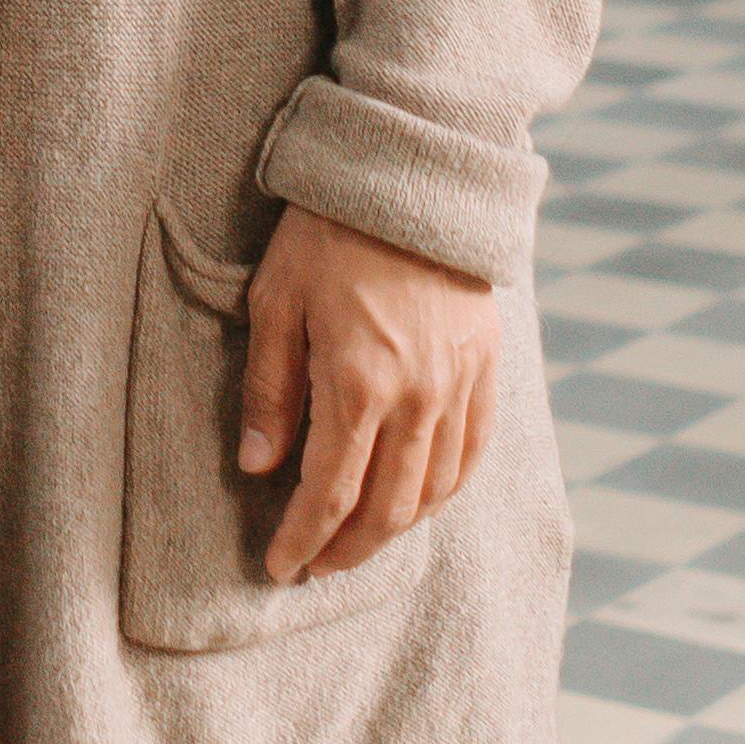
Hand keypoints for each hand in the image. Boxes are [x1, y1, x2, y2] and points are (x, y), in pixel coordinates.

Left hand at [237, 208, 499, 584]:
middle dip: (348, 549)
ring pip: (434, 490)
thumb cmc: (328, 233)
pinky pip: (472, 452)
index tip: (280, 567)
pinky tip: (420, 499)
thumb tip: (259, 466)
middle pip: (387, 508)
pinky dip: (445, 489)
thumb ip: (271, 391)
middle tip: (317, 566)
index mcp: (357, 384)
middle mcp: (416, 397)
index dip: (303, 540)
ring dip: (396, 528)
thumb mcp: (276, 302)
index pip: (329, 494)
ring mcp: (458, 385)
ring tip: (360, 540)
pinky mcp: (485, 366)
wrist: (411, 175)